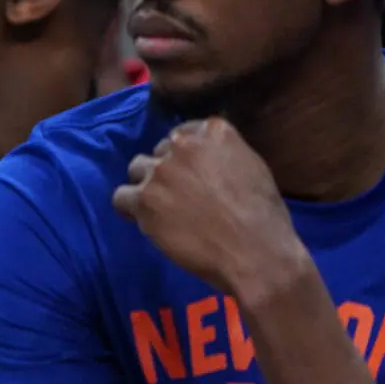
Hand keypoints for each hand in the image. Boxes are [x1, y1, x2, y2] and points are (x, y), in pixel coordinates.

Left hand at [112, 118, 302, 297]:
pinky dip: (130, 209)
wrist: (255, 253)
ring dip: (148, 187)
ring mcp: (161, 171)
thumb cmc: (263, 216)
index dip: (185, 158)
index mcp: (213, 130)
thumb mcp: (252, 166)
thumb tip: (207, 155)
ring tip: (164, 211)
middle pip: (160, 152)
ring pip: (137, 169)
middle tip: (182, 198)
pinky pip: (121, 197)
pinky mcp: (144, 199)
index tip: (192, 177)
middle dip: (168, 172)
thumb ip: (223, 153)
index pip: (183, 135)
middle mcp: (183, 144)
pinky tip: (147, 222)